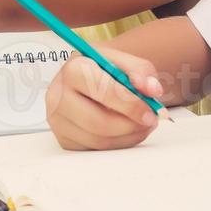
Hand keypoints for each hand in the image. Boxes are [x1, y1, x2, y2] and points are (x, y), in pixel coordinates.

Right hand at [46, 48, 165, 150]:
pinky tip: (127, 130)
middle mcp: (58, 95)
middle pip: (98, 122)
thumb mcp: (123, 61)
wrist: (85, 76)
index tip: (150, 111)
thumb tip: (152, 90)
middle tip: (150, 121)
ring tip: (143, 124)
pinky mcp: (64, 138)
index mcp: (73, 69)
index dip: (130, 105)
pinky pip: (96, 149)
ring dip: (128, 136)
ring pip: (99, 140)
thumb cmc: (103, 69)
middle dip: (130, 125)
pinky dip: (118, 143)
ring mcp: (58, 120)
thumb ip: (141, 71)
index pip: (102, 91)